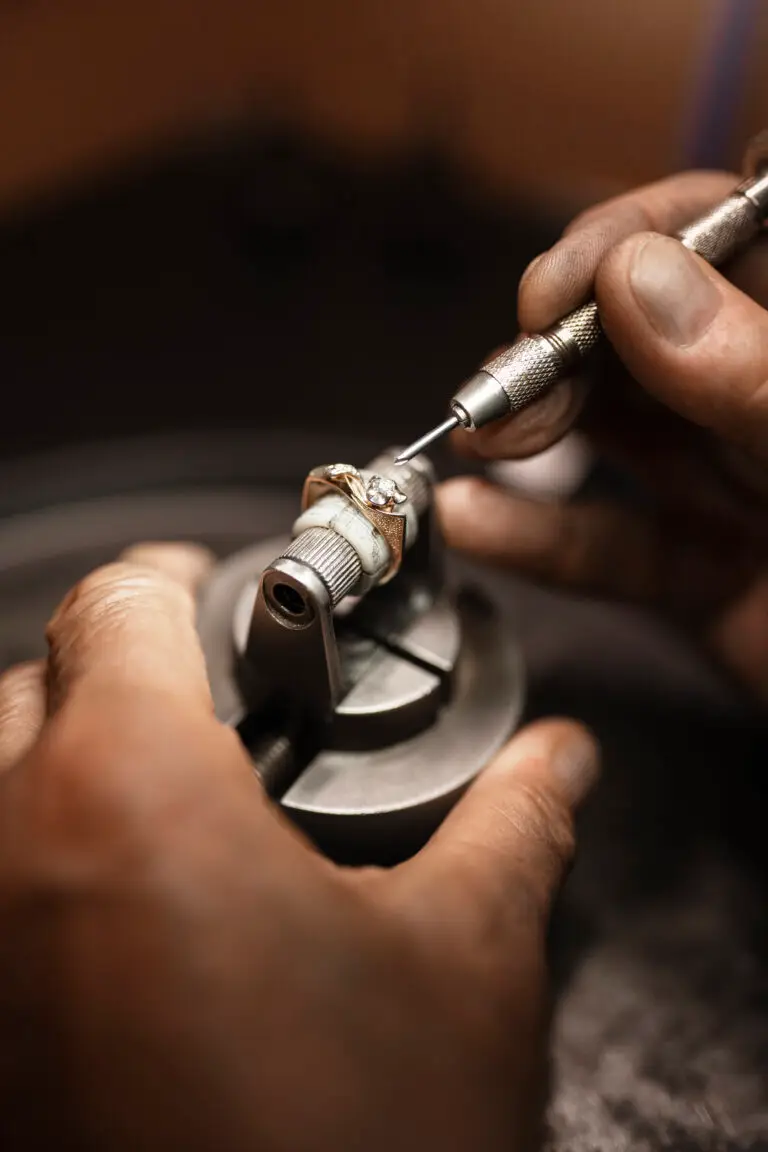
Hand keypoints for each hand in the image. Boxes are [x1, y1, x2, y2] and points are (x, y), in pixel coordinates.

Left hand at [0, 543, 597, 1151]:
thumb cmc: (344, 1151)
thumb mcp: (461, 968)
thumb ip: (510, 828)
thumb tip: (560, 764)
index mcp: (128, 793)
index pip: (118, 604)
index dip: (170, 578)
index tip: (204, 589)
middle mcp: (5, 852)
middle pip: (34, 684)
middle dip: (115, 674)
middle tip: (200, 715)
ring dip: (61, 768)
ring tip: (164, 810)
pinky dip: (34, 863)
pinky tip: (116, 918)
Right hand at [438, 170, 767, 700]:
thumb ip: (761, 377)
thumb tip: (636, 283)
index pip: (732, 231)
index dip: (643, 233)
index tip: (571, 277)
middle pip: (648, 329)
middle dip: (563, 343)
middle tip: (510, 377)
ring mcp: (740, 489)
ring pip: (618, 432)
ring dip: (533, 428)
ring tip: (477, 436)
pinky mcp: (703, 578)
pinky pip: (612, 550)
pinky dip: (539, 540)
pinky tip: (478, 524)